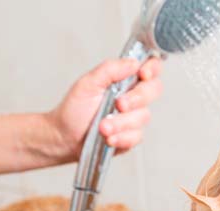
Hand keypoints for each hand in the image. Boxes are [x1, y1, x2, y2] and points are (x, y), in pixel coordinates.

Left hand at [47, 58, 162, 157]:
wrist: (64, 136)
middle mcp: (133, 96)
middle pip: (154, 90)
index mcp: (125, 79)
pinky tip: (109, 138)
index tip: (143, 74)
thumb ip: (110, 69)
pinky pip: (136, 136)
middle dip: (136, 98)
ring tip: (102, 127)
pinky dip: (121, 137)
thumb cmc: (75, 109)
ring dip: (121, 123)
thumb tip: (133, 63)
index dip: (152, 68)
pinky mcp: (131, 136)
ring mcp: (134, 117)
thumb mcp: (88, 83)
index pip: (150, 67)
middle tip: (119, 104)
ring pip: (143, 116)